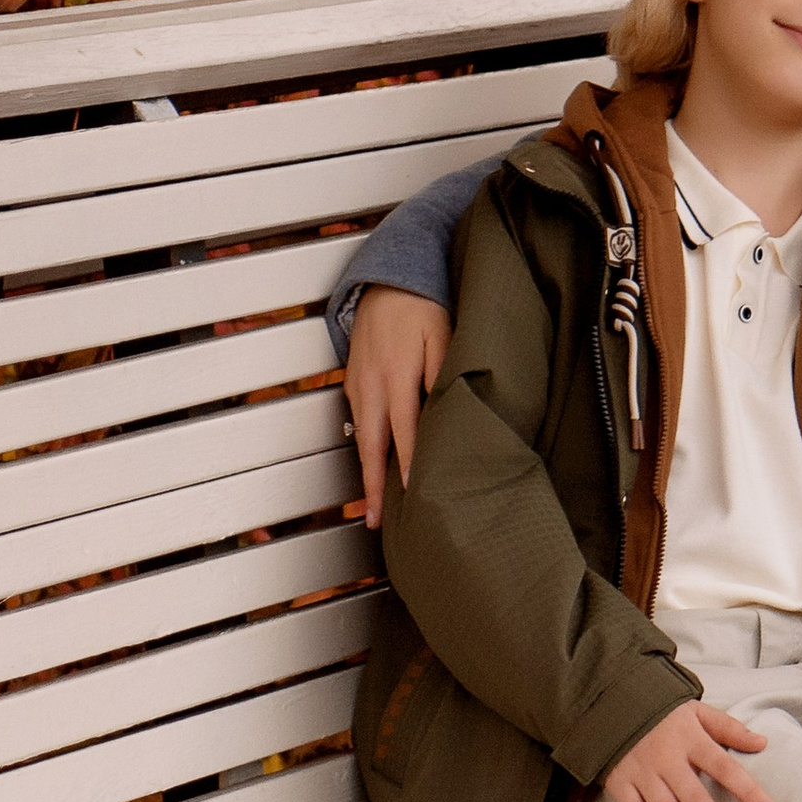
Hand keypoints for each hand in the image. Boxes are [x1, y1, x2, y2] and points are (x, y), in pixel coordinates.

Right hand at [347, 287, 451, 525]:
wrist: (386, 280)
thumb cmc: (421, 307)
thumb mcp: (442, 333)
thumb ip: (444, 370)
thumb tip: (448, 408)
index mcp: (396, 375)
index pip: (404, 431)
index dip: (410, 464)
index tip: (412, 494)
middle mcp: (371, 386)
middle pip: (371, 445)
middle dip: (372, 485)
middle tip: (375, 521)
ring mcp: (358, 385)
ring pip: (361, 437)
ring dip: (367, 471)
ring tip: (371, 506)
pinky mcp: (353, 383)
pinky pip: (358, 422)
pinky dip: (365, 448)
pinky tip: (374, 465)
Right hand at [603, 701, 778, 801]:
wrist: (610, 702)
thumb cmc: (663, 711)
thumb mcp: (697, 710)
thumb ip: (729, 727)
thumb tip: (762, 743)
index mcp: (690, 738)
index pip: (725, 767)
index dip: (747, 790)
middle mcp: (666, 758)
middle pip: (696, 800)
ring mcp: (642, 773)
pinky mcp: (620, 784)